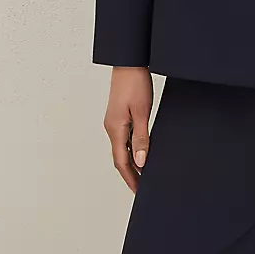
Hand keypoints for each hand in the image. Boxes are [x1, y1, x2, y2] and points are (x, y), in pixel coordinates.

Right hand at [103, 66, 152, 192]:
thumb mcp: (142, 111)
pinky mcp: (118, 114)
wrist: (129, 62)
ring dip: (131, 161)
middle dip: (130, 174)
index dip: (131, 178)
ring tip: (143, 173)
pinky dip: (131, 148)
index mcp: (115, 129)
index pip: (122, 162)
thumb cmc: (135, 83)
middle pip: (120, 157)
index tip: (139, 191)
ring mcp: (113, 121)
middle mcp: (111, 127)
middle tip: (141, 187)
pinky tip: (140, 150)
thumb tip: (141, 162)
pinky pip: (123, 137)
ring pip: (121, 148)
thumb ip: (142, 137)